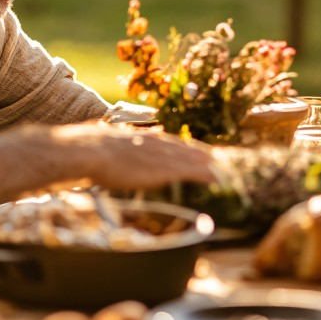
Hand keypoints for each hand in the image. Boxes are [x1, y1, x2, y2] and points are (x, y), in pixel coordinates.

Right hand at [83, 126, 214, 190]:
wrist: (91, 151)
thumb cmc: (95, 151)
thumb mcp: (115, 145)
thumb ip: (128, 147)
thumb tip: (128, 150)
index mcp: (149, 138)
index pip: (178, 143)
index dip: (193, 150)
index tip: (206, 154)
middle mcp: (161, 143)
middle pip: (192, 149)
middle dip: (209, 157)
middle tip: (227, 163)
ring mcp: (165, 156)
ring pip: (197, 160)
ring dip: (213, 167)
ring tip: (229, 172)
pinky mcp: (166, 169)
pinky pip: (194, 172)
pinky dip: (208, 176)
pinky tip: (220, 181)